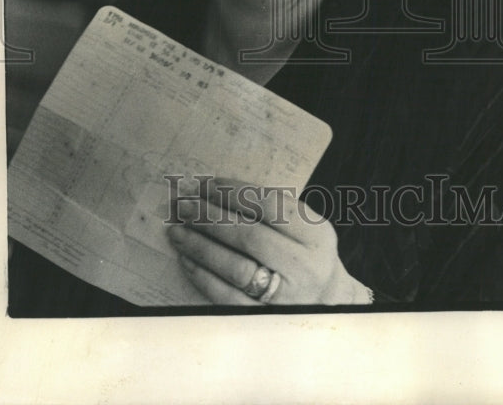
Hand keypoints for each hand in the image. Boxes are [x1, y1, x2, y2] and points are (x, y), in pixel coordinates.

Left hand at [165, 176, 370, 305]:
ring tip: (177, 230)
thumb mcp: (302, 225)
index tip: (206, 185)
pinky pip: (227, 296)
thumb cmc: (304, 252)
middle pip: (249, 236)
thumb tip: (214, 190)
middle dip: (210, 217)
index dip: (234, 193)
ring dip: (200, 245)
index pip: (270, 206)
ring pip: (235, 267)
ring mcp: (286, 296)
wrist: (326, 301)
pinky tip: (186, 258)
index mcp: (316, 234)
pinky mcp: (264, 318)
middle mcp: (305, 266)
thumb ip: (269, 208)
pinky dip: (203, 275)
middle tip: (183, 204)